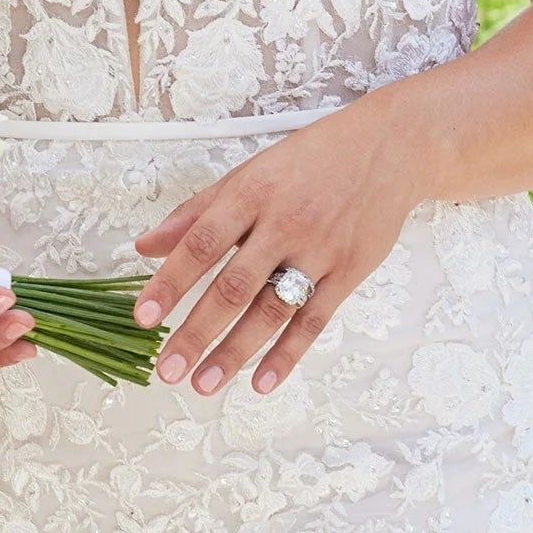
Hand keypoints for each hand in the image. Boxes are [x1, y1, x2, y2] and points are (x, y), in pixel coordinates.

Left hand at [129, 88, 432, 395]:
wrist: (389, 148)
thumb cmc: (313, 160)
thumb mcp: (249, 173)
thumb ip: (196, 212)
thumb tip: (146, 246)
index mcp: (252, 194)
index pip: (201, 244)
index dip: (170, 283)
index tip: (143, 316)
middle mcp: (284, 224)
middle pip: (233, 287)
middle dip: (196, 333)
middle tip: (167, 369)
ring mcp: (319, 250)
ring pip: (271, 311)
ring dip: (235, 353)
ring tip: (204, 384)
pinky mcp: (349, 272)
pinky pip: (314, 320)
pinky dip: (288, 354)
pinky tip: (262, 381)